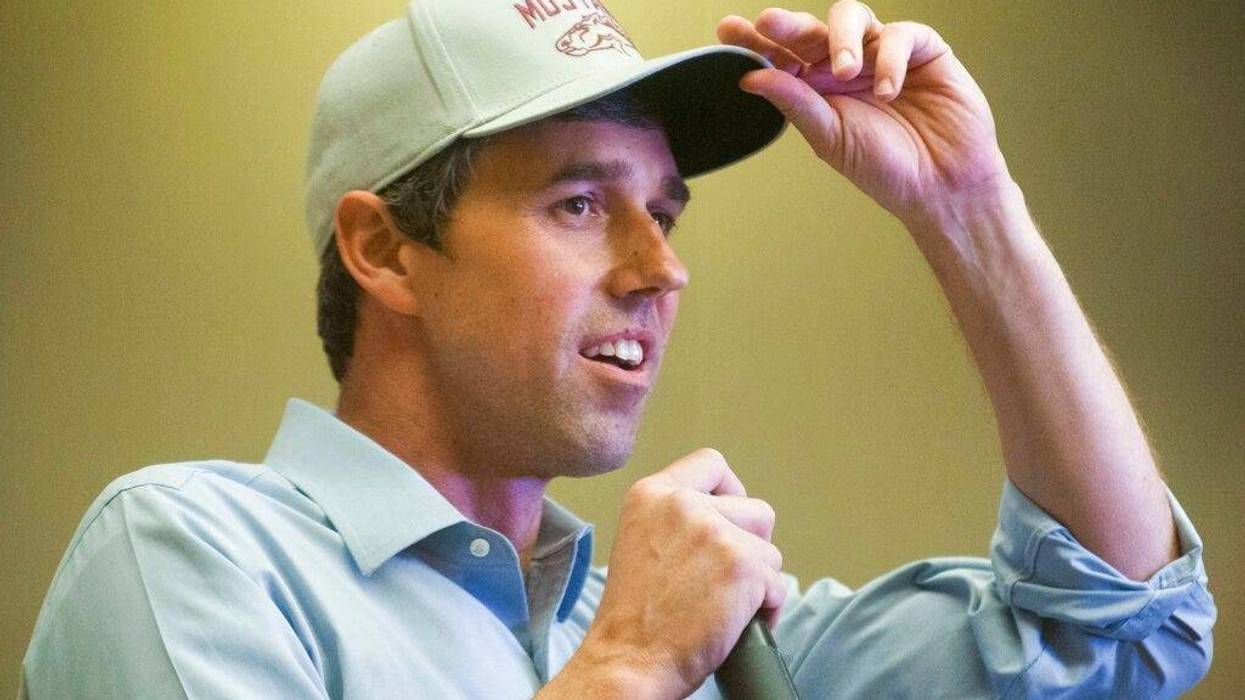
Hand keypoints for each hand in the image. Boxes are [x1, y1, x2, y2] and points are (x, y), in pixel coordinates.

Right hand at [553, 449, 785, 698]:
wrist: (628, 661)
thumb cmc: (633, 618)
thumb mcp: (640, 541)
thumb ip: (676, 519)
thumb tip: (726, 518)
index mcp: (651, 494)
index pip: (712, 463)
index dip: (731, 493)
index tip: (729, 521)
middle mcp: (682, 504)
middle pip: (754, 509)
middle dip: (751, 546)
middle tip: (724, 578)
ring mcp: (715, 533)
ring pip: (770, 550)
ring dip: (759, 580)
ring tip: (728, 605)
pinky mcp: (742, 566)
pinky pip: (780, 585)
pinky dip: (768, 610)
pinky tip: (739, 624)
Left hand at [718, 1, 1012, 227]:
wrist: (940, 186)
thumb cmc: (885, 167)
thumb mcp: (830, 137)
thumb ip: (795, 103)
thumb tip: (751, 77)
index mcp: (818, 87)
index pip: (781, 56)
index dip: (756, 41)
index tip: (726, 32)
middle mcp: (847, 64)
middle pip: (809, 31)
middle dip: (786, 25)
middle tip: (767, 23)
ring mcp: (882, 53)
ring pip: (852, 17)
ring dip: (841, 38)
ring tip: (845, 72)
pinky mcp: (922, 49)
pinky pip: (899, 35)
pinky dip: (890, 58)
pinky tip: (888, 90)